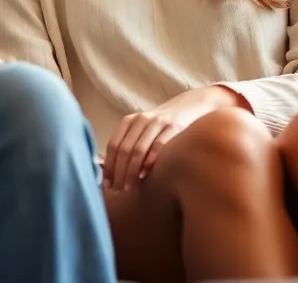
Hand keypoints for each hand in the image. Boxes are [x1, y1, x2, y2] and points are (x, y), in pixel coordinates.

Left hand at [103, 85, 247, 191]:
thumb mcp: (143, 131)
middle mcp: (141, 120)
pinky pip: (159, 146)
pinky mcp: (175, 127)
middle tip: (118, 190)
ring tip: (130, 187)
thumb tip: (113, 176)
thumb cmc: (162, 127)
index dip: (109, 166)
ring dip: (131, 171)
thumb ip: (129, 146)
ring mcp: (158, 122)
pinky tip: (146, 175)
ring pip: (138, 149)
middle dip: (119, 172)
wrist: (191, 106)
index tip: (107, 184)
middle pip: (124, 149)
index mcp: (129, 121)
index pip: (113, 145)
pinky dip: (151, 161)